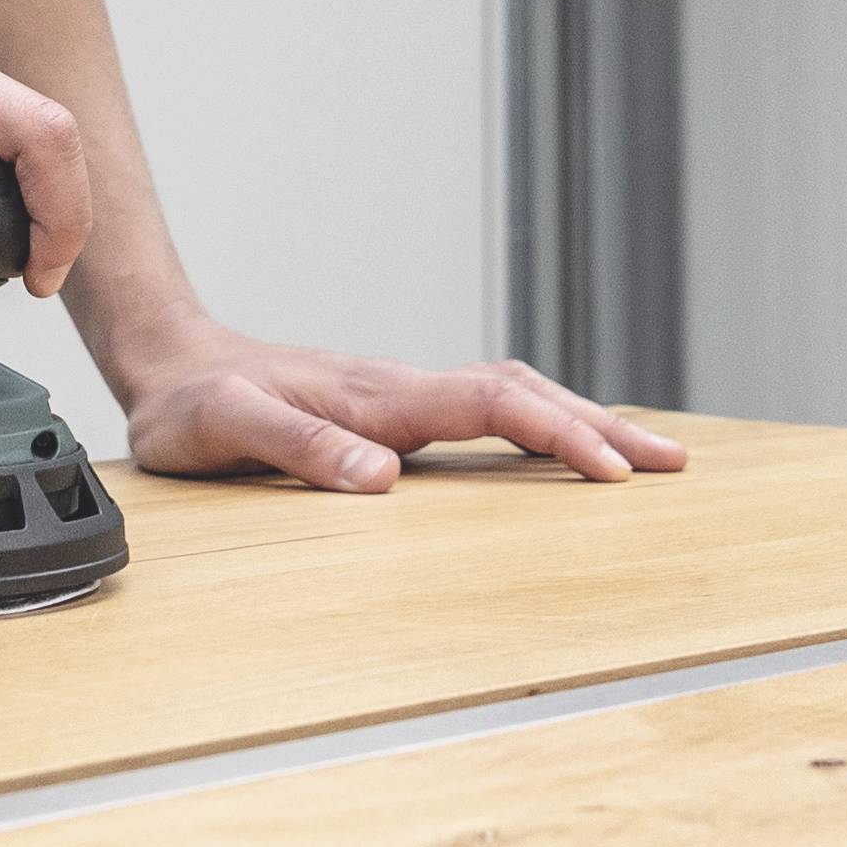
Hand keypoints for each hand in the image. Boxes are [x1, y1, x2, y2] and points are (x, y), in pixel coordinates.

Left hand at [113, 322, 688, 492]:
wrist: (172, 364)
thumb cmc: (193, 405)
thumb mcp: (227, 429)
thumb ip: (299, 450)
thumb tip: (383, 481)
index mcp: (379, 396)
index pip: (493, 404)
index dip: (557, 435)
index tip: (611, 473)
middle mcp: (404, 389)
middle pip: (526, 394)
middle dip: (602, 428)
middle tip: (674, 465)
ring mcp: (404, 397)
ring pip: (514, 397)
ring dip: (580, 423)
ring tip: (645, 458)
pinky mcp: (395, 412)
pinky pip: (487, 411)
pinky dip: (541, 424)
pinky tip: (561, 445)